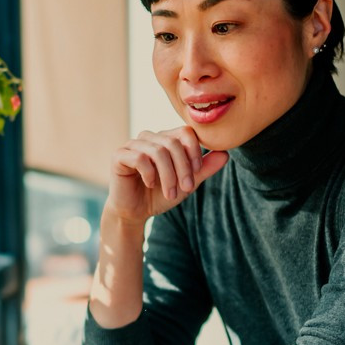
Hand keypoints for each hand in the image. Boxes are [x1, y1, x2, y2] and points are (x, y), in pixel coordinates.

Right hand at [104, 126, 228, 225]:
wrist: (135, 212)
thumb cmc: (160, 195)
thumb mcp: (187, 184)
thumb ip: (204, 169)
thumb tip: (226, 154)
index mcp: (166, 139)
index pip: (185, 132)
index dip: (194, 151)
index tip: (197, 172)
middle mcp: (149, 137)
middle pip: (173, 143)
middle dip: (183, 168)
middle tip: (186, 189)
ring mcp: (132, 144)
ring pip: (158, 151)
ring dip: (168, 176)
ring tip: (171, 193)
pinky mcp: (119, 156)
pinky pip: (139, 158)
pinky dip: (149, 173)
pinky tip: (150, 184)